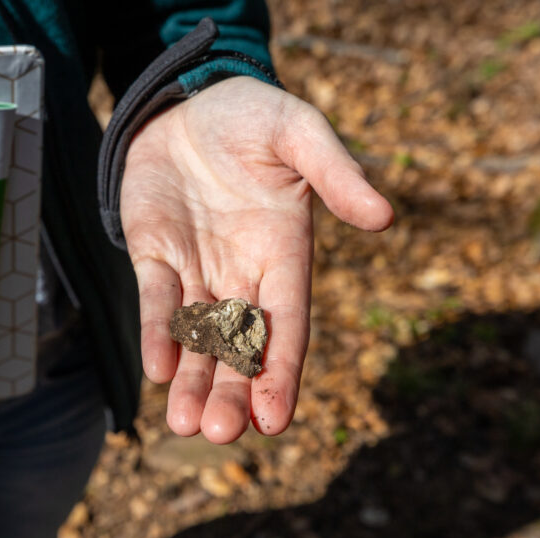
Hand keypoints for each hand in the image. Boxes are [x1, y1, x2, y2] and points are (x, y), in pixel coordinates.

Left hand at [121, 76, 392, 442]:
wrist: (190, 101)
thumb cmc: (254, 117)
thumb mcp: (299, 133)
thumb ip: (337, 174)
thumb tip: (384, 217)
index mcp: (286, 257)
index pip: (286, 328)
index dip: (281, 374)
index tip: (276, 420)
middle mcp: (242, 277)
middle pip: (239, 349)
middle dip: (231, 393)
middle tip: (221, 435)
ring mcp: (197, 271)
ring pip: (196, 340)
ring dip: (191, 381)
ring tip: (185, 425)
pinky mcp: (155, 256)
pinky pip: (157, 302)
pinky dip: (157, 333)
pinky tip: (157, 369)